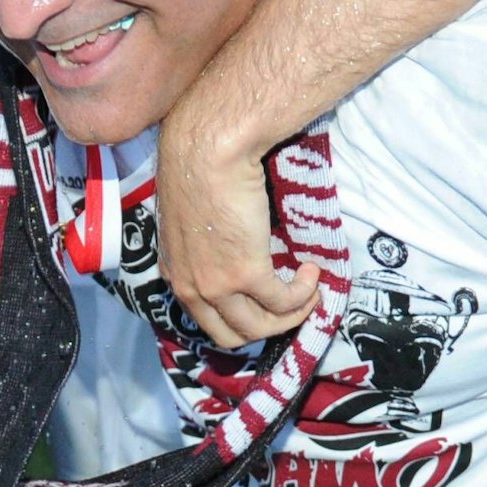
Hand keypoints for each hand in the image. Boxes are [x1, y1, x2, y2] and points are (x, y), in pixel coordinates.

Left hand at [154, 99, 319, 348]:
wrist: (206, 151)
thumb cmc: (198, 171)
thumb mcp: (191, 221)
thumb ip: (204, 245)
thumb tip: (232, 251)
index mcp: (175, 274)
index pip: (207, 321)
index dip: (242, 319)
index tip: (265, 305)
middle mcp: (190, 287)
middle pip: (234, 335)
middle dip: (268, 326)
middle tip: (292, 303)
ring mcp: (216, 284)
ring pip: (261, 326)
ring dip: (292, 313)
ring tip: (308, 289)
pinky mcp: (245, 273)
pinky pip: (284, 301)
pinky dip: (304, 294)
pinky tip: (311, 272)